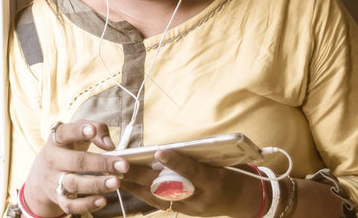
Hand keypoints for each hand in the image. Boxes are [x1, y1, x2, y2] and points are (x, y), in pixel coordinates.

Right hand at [23, 120, 129, 216]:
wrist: (41, 175)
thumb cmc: (67, 149)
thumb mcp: (77, 134)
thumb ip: (96, 129)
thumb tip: (110, 145)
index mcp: (57, 141)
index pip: (65, 133)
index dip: (78, 131)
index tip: (93, 130)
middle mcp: (53, 160)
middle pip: (76, 161)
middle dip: (101, 163)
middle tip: (123, 165)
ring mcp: (54, 180)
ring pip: (75, 184)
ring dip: (97, 184)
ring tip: (116, 182)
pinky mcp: (57, 198)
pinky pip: (70, 205)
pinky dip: (86, 204)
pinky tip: (103, 200)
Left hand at [122, 150, 261, 216]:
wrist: (241, 199)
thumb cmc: (231, 172)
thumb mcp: (221, 161)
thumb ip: (197, 155)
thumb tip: (170, 146)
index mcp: (215, 183)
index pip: (194, 171)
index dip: (177, 162)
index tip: (159, 151)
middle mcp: (201, 200)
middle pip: (168, 188)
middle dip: (141, 176)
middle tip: (120, 164)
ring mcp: (191, 209)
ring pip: (157, 198)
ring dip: (135, 186)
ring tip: (115, 173)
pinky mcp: (182, 211)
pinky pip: (158, 203)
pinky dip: (141, 192)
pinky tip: (127, 183)